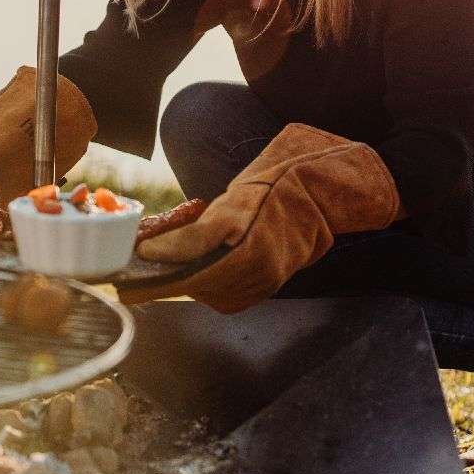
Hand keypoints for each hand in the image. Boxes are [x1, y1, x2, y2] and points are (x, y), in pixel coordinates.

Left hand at [129, 124, 400, 312]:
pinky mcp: (276, 279)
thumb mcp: (243, 186)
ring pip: (218, 293)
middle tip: (140, 280)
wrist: (334, 189)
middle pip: (201, 279)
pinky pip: (237, 298)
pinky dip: (214, 293)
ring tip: (163, 281)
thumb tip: (170, 239)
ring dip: (189, 288)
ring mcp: (270, 269)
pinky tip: (200, 283)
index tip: (142, 253)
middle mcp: (258, 249)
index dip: (166, 251)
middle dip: (169, 280)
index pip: (195, 244)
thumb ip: (211, 218)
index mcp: (246, 216)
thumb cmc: (284, 175)